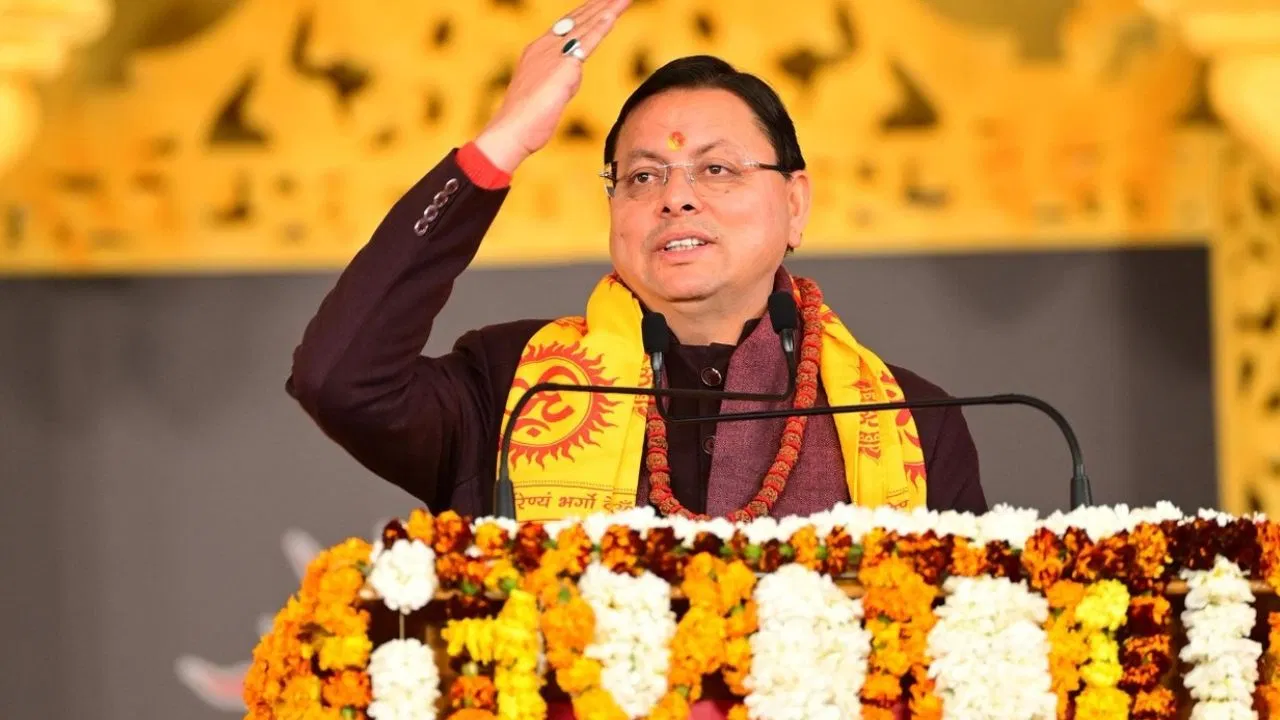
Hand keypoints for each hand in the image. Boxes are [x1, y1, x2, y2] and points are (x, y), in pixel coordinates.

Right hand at [474, 0, 630, 172]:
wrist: (511, 131)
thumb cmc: (525, 122)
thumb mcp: (545, 94)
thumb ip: (560, 81)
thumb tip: (571, 77)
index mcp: (537, 50)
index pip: (567, 25)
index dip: (586, 13)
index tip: (601, 3)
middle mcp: (545, 46)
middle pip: (579, 19)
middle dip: (600, 4)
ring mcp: (553, 54)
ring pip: (587, 25)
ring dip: (607, 8)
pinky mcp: (564, 66)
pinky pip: (588, 42)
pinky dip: (602, 26)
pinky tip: (613, 15)